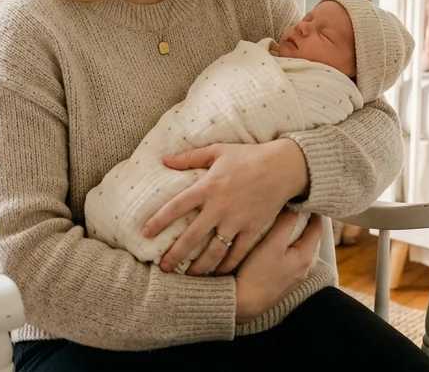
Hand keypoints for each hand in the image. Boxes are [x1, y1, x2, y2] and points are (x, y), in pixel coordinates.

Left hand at [141, 139, 308, 275]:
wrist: (284, 167)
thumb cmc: (249, 156)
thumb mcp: (217, 150)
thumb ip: (189, 157)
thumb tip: (163, 159)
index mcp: (208, 186)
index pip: (176, 206)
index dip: (158, 221)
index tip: (144, 234)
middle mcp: (220, 207)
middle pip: (192, 236)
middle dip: (175, 254)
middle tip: (162, 268)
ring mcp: (237, 220)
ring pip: (214, 250)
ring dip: (199, 266)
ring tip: (187, 277)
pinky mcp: (253, 229)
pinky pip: (238, 253)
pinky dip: (227, 266)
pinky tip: (217, 275)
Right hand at [235, 211, 321, 322]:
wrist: (243, 303)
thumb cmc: (257, 274)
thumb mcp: (272, 244)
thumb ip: (285, 224)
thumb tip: (295, 207)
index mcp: (304, 257)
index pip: (317, 229)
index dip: (314, 213)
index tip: (309, 200)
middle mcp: (303, 268)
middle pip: (309, 239)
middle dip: (304, 223)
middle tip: (297, 207)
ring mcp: (293, 277)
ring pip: (298, 249)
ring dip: (294, 236)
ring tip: (285, 222)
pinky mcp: (282, 283)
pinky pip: (289, 259)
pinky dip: (286, 248)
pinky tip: (275, 245)